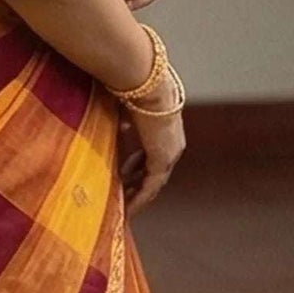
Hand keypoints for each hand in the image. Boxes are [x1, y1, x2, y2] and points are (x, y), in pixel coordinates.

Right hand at [116, 78, 185, 215]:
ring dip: (138, 195)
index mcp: (167, 131)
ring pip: (154, 183)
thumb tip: (120, 129)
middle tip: (122, 196)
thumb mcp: (127, 109)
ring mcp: (170, 154)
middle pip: (155, 172)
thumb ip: (125, 122)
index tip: (124, 175)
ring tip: (123, 208)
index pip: (153, 155)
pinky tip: (128, 209)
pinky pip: (150, 187)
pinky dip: (139, 199)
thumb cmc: (135, 89)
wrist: (147, 83)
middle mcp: (173, 144)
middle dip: (137, 184)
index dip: (137, 167)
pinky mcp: (162, 160)